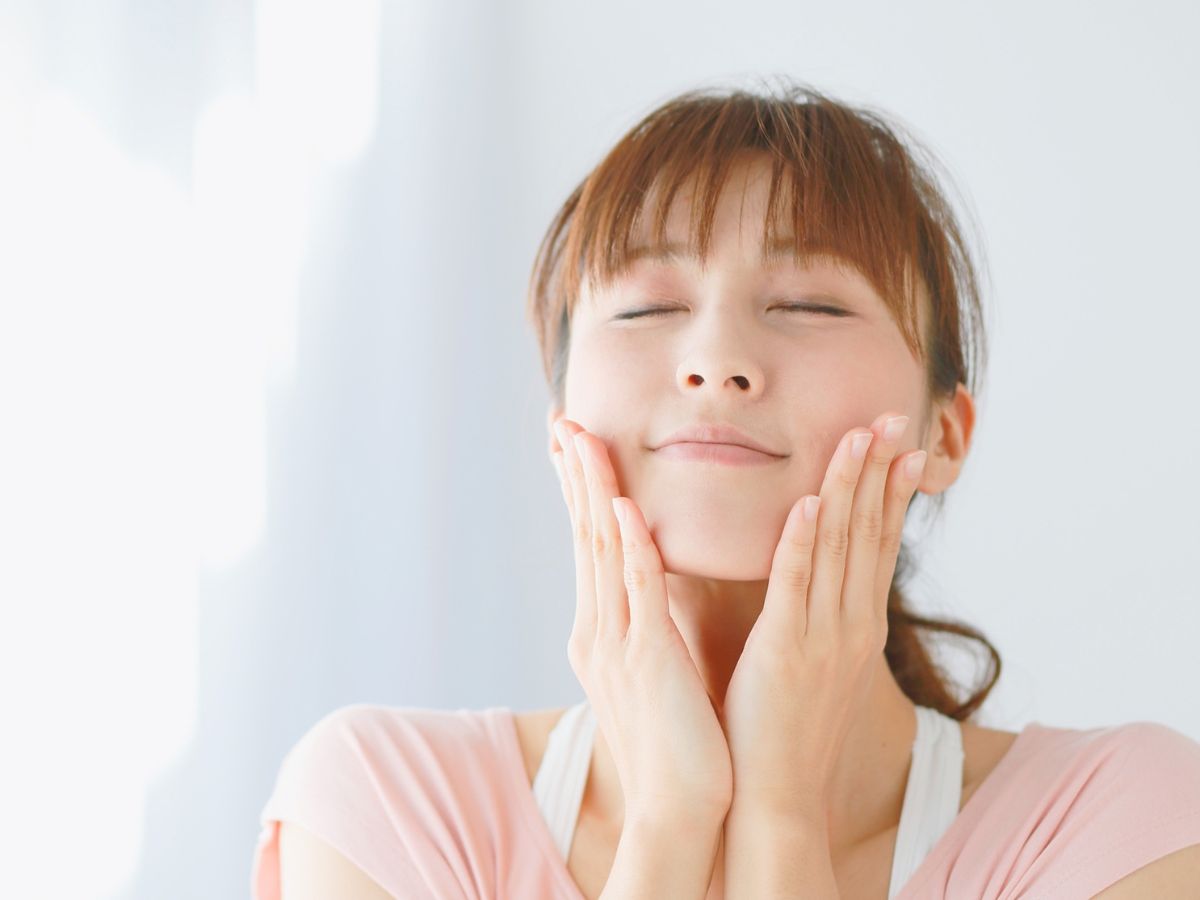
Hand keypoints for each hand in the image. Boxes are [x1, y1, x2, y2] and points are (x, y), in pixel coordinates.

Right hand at [551, 417, 733, 824]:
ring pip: (604, 552)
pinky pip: (639, 594)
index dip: (581, 489)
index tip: (574, 442)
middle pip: (585, 536)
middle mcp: (599, 630)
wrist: (678, 808)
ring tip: (586, 439)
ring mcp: (619, 645)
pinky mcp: (648, 662)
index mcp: (603, 630)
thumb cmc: (674, 740)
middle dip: (575, 475)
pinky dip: (633, 547)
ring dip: (596, 492)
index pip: (590, 544)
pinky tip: (627, 508)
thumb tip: (647, 588)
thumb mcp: (649, 669)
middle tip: (563, 420)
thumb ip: (643, 624)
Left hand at [719, 411, 926, 823]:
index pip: (879, 543)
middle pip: (869, 532)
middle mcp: (853, 624)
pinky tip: (810, 502)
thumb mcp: (816, 661)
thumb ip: (818, 614)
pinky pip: (796, 586)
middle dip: (879, 470)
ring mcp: (824, 637)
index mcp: (859, 624)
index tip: (902, 443)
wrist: (776, 795)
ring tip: (859, 436)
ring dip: (849, 487)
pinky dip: (804, 541)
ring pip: (840, 548)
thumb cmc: (786, 726)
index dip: (891, 490)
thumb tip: (815, 574)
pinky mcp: (785, 651)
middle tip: (892, 415)